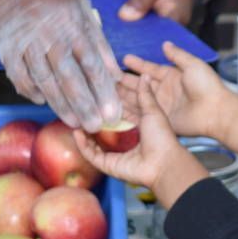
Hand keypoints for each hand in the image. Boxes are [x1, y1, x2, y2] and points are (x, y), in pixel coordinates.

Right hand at [0, 0, 122, 131]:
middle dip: (84, 106)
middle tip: (96, 127)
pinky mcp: (7, 49)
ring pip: (45, 81)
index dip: (103, 92)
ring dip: (60, 105)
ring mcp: (26, 44)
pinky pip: (19, 77)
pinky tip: (44, 102)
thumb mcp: (85, 11)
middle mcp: (50, 36)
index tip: (113, 113)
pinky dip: (31, 91)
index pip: (92, 65)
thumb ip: (101, 45)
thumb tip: (118, 76)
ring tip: (75, 123)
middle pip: (69, 78)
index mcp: (73, 26)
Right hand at [74, 75, 208, 206]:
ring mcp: (115, 151)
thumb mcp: (152, 111)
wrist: (163, 163)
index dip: (108, 98)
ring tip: (74, 115)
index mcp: (136, 124)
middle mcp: (124, 137)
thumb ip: (145, 94)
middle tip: (80, 98)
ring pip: (94, 138)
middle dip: (93, 112)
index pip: (118, 108)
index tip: (95, 86)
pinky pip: (91, 154)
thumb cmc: (162, 137)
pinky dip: (82, 145)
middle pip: (104, 122)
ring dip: (85, 128)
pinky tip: (76, 133)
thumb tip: (144, 74)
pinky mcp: (108, 164)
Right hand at [118, 42, 231, 138]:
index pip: (150, 69)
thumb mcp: (193, 64)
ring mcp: (162, 106)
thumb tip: (165, 44)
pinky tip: (115, 108)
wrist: (215, 111)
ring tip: (106, 91)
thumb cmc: (208, 87)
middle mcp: (164, 91)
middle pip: (140, 85)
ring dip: (123, 95)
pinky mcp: (161, 119)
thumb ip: (177, 55)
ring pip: (137, 99)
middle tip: (107, 76)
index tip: (124, 59)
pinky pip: (142, 114)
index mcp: (172, 76)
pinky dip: (128, 112)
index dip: (137, 65)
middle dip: (124, 80)